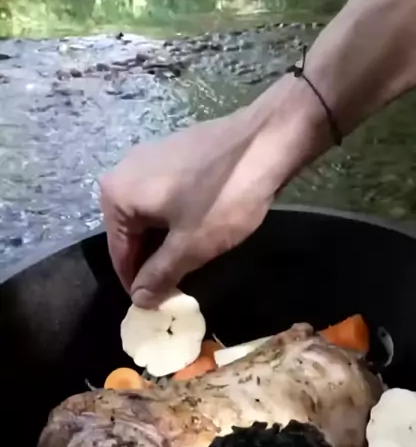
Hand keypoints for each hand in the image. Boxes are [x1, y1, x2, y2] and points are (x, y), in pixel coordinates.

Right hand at [100, 76, 326, 307]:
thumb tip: (138, 300)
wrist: (266, 140)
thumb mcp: (190, 247)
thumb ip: (159, 275)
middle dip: (151, 261)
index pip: (119, 253)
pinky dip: (175, 217)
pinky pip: (164, 195)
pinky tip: (198, 230)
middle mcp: (122, 172)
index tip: (156, 306)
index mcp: (116, 195)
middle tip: (176, 288)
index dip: (138, 285)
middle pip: (131, 232)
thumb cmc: (224, 197)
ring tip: (189, 263)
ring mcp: (148, 157)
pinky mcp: (173, 151)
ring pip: (150, 214)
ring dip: (165, 241)